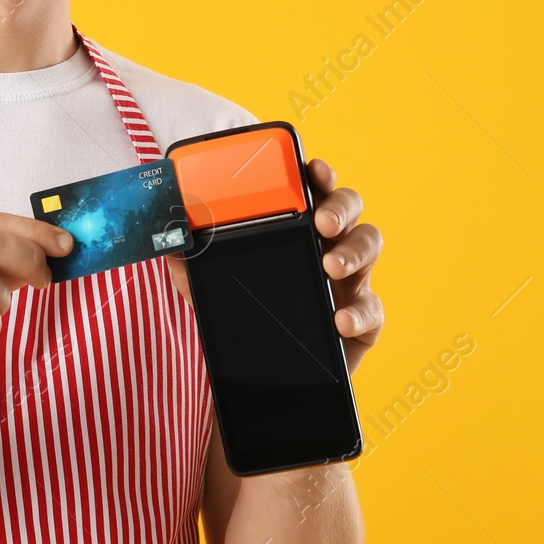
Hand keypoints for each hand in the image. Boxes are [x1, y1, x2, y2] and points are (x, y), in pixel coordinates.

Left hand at [164, 158, 382, 372]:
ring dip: (354, 252)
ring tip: (330, 267)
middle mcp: (326, 244)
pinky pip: (373, 309)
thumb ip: (189, 260)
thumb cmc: (240, 315)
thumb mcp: (205, 285)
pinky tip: (340, 320)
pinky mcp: (361, 320)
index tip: (310, 167)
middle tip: (321, 223)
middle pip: (349, 208)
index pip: (310, 188)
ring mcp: (348, 279)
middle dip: (340, 207)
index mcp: (293, 226)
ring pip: (369, 246)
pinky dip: (360, 312)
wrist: (258, 376)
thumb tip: (170, 237)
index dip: (316, 173)